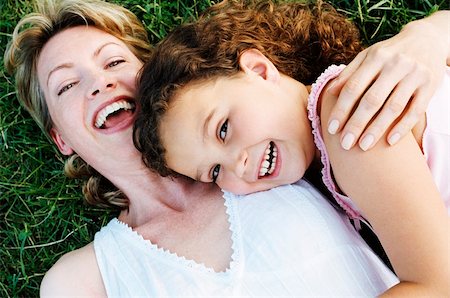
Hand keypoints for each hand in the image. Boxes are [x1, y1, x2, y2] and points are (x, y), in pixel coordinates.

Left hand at [325, 11, 448, 150]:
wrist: (428, 39)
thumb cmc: (390, 53)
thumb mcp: (368, 56)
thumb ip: (350, 73)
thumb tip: (330, 92)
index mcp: (375, 58)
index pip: (353, 87)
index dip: (341, 109)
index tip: (332, 129)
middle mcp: (395, 65)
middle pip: (372, 100)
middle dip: (356, 124)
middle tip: (345, 144)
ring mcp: (414, 75)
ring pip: (393, 107)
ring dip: (377, 129)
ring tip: (363, 146)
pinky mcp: (430, 85)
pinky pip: (416, 110)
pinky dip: (402, 127)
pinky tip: (389, 141)